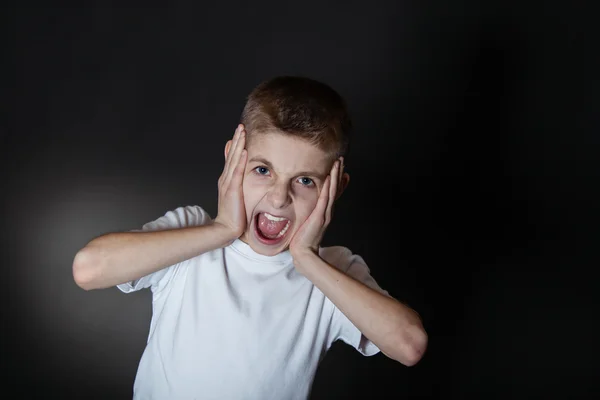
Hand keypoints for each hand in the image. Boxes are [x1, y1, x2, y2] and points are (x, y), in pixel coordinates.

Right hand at [213, 124, 247, 239]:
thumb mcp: (235, 195)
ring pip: (233, 160)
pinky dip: (240, 160)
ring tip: (242, 132)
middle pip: (231, 155)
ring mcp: (228, 183)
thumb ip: (238, 184)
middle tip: (241, 126)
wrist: (226, 229)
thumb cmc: (233, 214)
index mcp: (227, 179)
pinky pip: (237, 172)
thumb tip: (242, 177)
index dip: (235, 144)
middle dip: (237, 139)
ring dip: (238, 145)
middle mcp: (225, 178)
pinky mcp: (232, 190)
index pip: (231, 158)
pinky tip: (244, 150)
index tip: (240, 131)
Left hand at [289, 157, 343, 258]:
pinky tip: (328, 178)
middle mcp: (328, 211)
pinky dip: (327, 188)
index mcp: (325, 212)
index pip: (333, 192)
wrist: (304, 253)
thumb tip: (307, 209)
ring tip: (338, 163)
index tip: (339, 167)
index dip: (337, 179)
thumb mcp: (307, 224)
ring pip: (332, 191)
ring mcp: (325, 214)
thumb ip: (309, 215)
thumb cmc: (303, 240)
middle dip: (338, 173)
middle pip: (336, 188)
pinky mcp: (319, 217)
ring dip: (335, 176)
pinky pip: (324, 199)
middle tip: (341, 159)